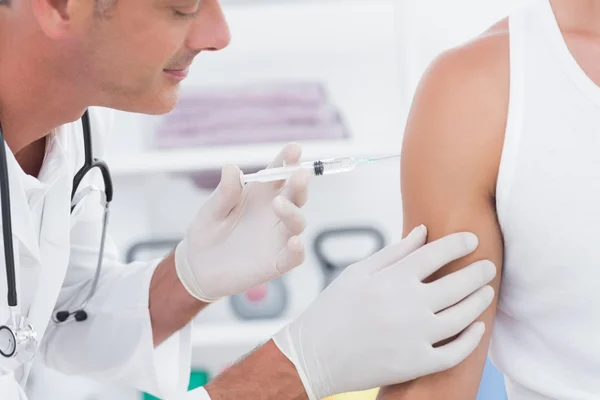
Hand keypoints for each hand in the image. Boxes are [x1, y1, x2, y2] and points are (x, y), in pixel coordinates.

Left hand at [175, 143, 309, 301]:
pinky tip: (294, 242)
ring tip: (279, 204)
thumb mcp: (211, 210)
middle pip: (295, 195)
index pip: (278, 173)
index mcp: (260, 194)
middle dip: (300, 183)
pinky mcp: (276, 262)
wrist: (197, 267)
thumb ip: (225, 193)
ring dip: (293, 212)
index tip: (294, 150)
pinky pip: (294, 256)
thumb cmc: (207, 232)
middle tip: (300, 174)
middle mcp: (274, 213)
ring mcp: (278, 237)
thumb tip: (231, 169)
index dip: (288, 160)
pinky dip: (297, 249)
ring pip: (296, 222)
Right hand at [272, 225, 496, 399]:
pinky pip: (455, 352)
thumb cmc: (332, 309)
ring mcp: (415, 337)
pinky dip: (472, 340)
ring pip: (464, 316)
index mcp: (392, 278)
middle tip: (488, 267)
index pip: (437, 253)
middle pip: (458, 283)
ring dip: (480, 301)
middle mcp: (408, 305)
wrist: (314, 356)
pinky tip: (478, 328)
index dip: (460, 243)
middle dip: (479, 271)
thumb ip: (393, 252)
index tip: (471, 239)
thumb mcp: (357, 272)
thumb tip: (423, 231)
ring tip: (487, 292)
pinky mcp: (416, 364)